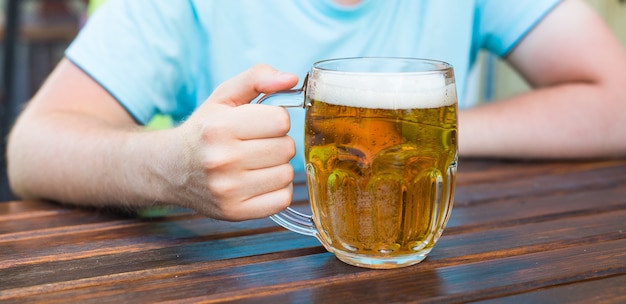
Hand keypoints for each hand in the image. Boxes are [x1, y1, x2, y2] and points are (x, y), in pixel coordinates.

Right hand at [170, 64, 298, 220]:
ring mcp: (228, 190)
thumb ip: (258, 77)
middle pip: (287, 148)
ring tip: (255, 163)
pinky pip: (283, 199)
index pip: (281, 121)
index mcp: (220, 127)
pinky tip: (258, 181)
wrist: (170, 168)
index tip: (258, 124)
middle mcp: (221, 160)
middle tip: (255, 144)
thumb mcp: (224, 96)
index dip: (274, 120)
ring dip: (278, 166)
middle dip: (277, 142)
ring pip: (287, 174)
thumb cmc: (204, 130)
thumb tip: (291, 79)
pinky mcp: (235, 212)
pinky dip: (277, 189)